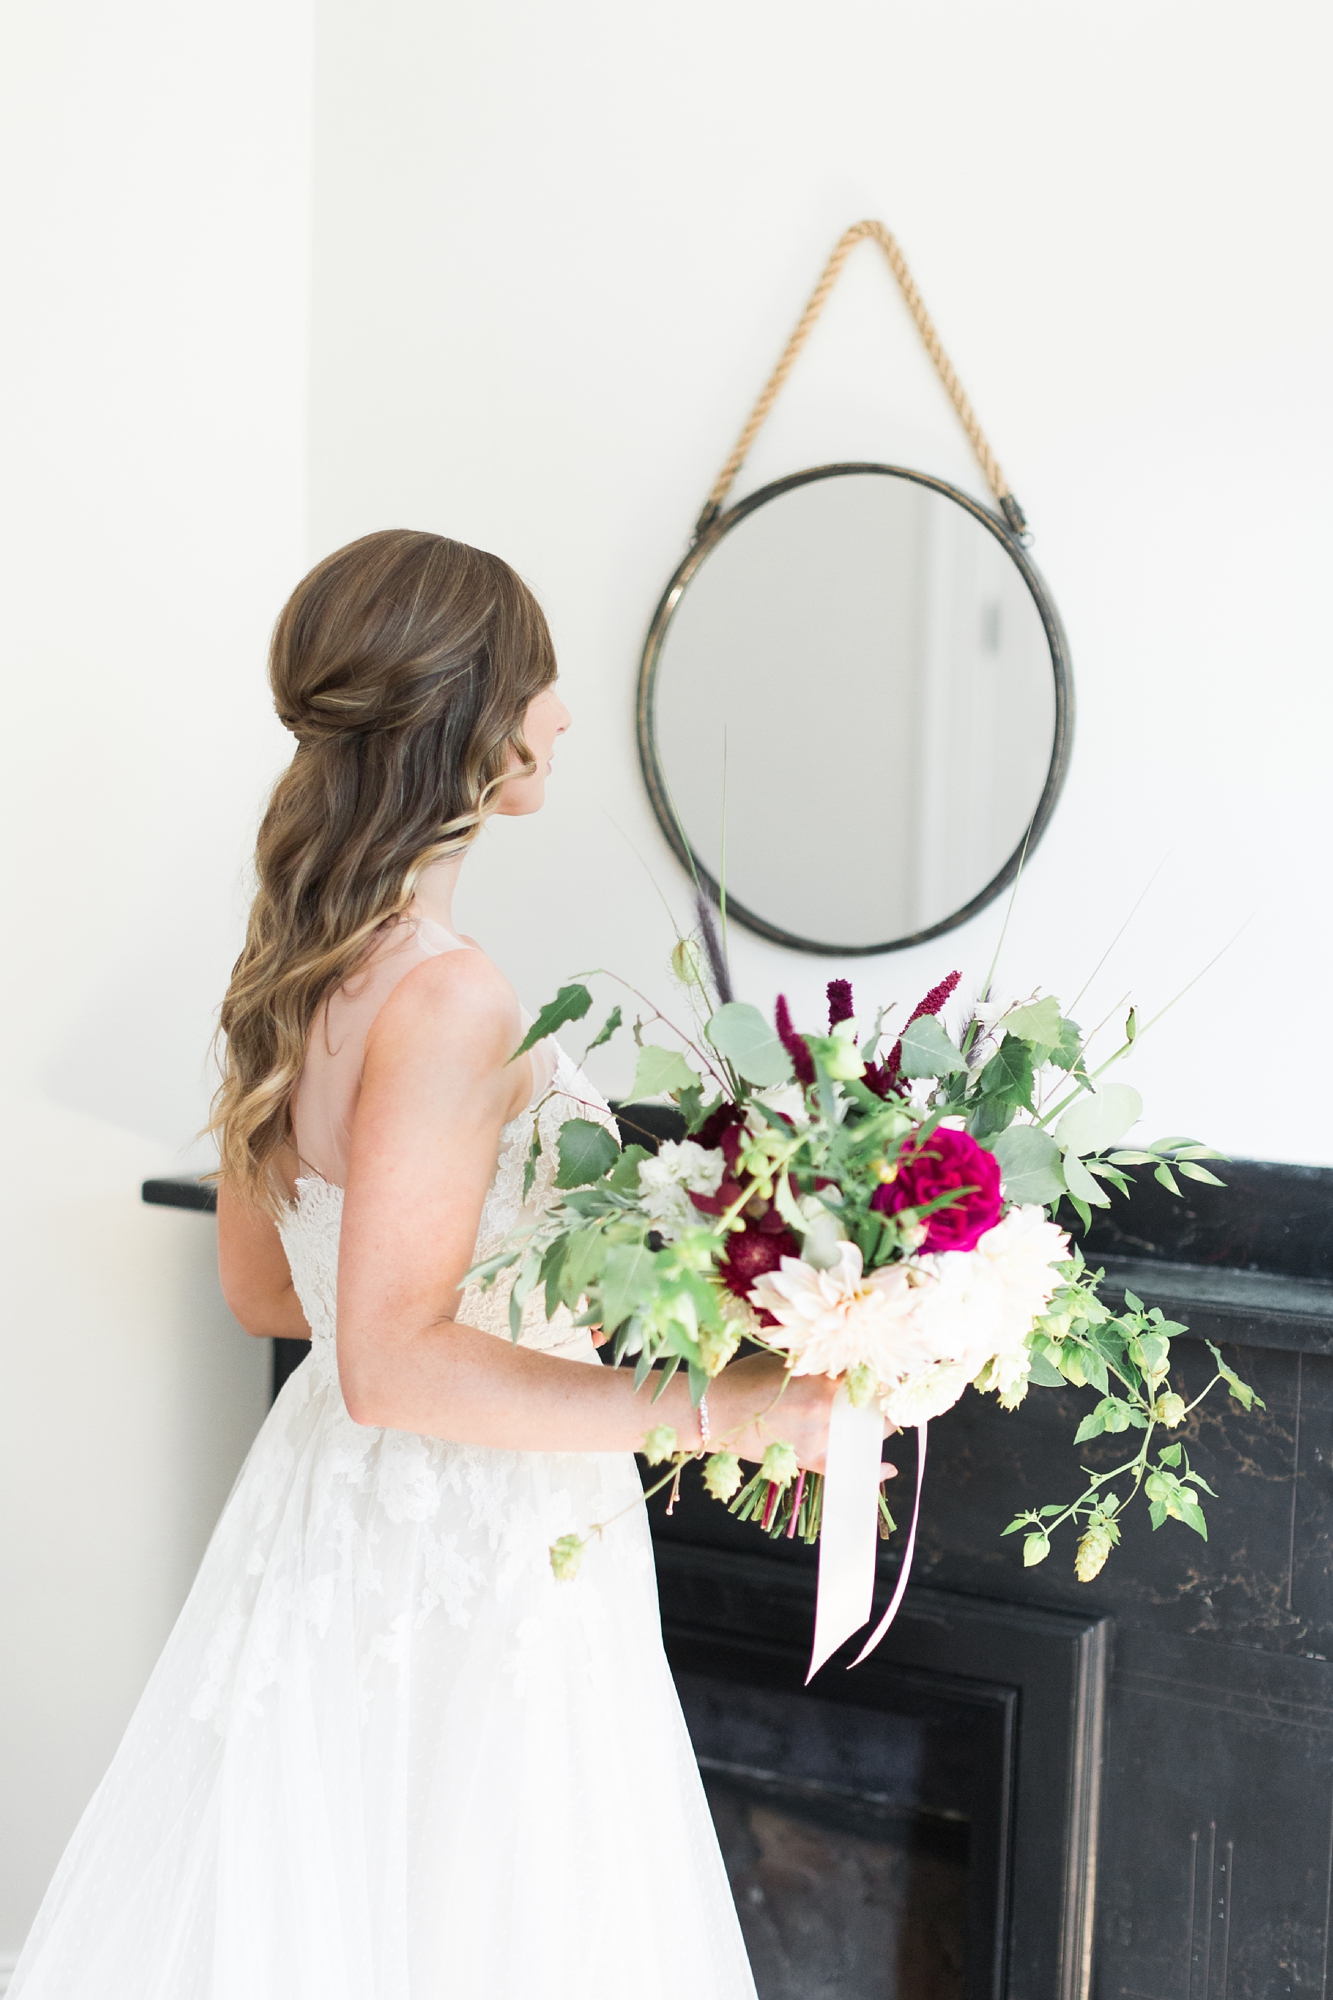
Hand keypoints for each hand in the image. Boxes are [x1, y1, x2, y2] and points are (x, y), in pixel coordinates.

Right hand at [707, 1356, 899, 1476]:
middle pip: (874, 1407)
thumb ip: (818, 1365)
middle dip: (883, 1401)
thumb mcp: (785, 1361)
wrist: (713, 1410)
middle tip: (887, 1396)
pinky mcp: (807, 1459)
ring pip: (864, 1435)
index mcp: (822, 1378)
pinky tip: (888, 1469)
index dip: (881, 1375)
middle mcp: (826, 1409)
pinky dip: (871, 1472)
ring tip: (881, 1421)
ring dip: (876, 1428)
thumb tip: (844, 1367)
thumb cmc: (744, 1378)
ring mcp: (818, 1437)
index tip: (888, 1374)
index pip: (868, 1376)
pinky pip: (845, 1469)